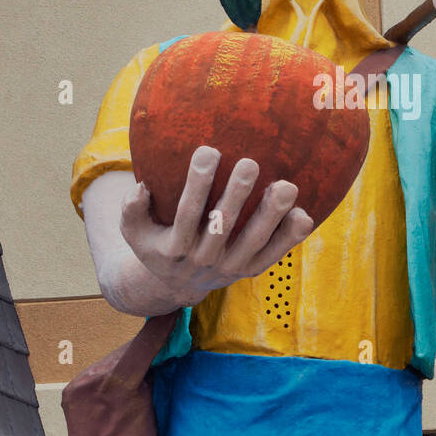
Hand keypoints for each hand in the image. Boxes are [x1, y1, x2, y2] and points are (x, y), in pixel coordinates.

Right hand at [119, 146, 313, 306]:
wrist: (177, 285)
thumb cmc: (157, 244)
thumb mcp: (134, 231)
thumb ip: (131, 210)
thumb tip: (141, 187)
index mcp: (175, 247)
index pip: (187, 211)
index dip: (198, 182)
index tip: (208, 150)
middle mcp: (204, 259)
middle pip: (223, 225)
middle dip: (237, 194)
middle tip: (249, 163)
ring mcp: (230, 267)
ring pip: (253, 241)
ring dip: (270, 214)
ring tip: (286, 186)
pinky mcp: (251, 271)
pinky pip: (273, 255)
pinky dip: (289, 237)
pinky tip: (303, 214)